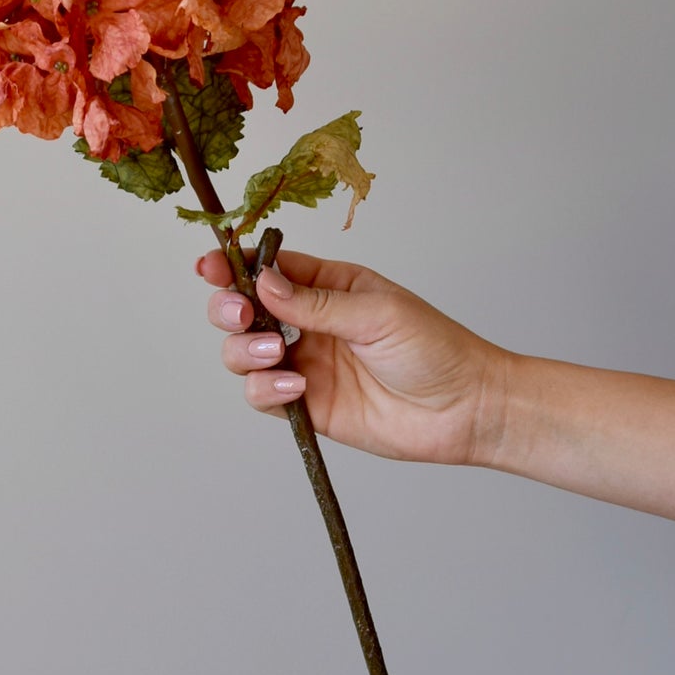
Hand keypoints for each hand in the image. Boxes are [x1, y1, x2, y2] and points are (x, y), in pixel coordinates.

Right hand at [196, 245, 508, 465]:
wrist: (464, 408)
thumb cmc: (435, 348)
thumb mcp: (378, 312)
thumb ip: (316, 301)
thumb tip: (263, 282)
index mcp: (328, 286)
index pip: (269, 269)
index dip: (234, 266)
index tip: (209, 266)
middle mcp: (309, 323)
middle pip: (242, 309)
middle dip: (228, 308)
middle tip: (240, 314)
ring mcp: (305, 364)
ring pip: (242, 353)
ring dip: (244, 350)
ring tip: (275, 353)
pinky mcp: (307, 406)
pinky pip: (263, 395)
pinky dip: (266, 390)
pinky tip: (295, 388)